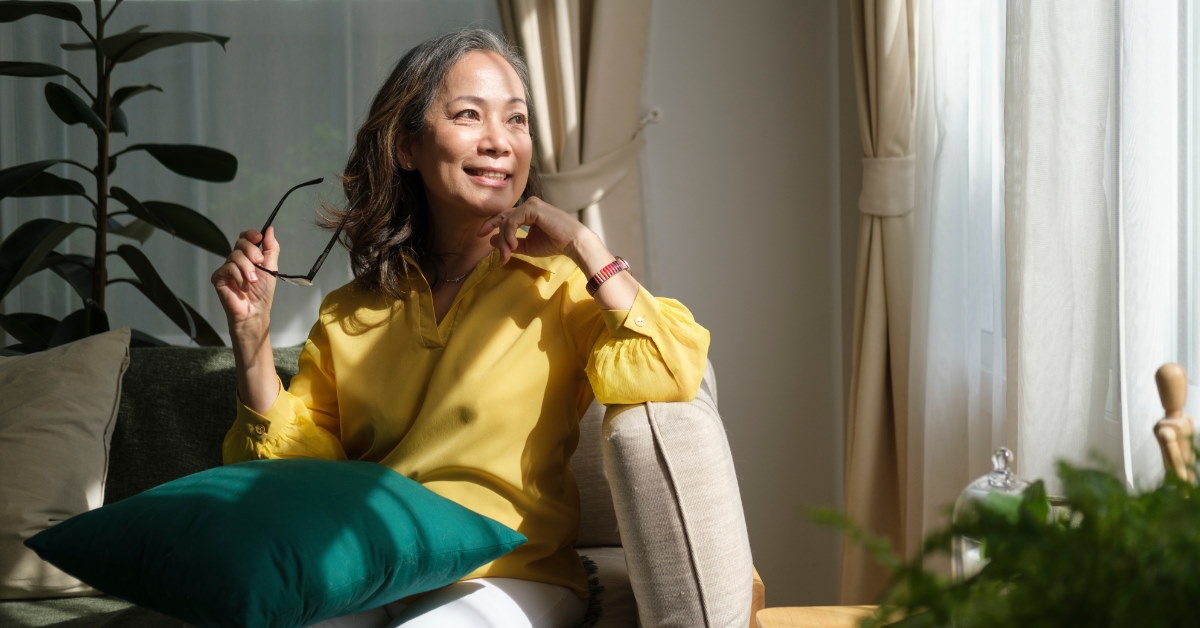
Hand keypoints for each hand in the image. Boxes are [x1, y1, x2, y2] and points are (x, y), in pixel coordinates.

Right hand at [211, 227, 277, 331]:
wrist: (255, 311)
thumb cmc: (262, 293)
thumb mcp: (271, 267)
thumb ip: (271, 248)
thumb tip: (270, 229)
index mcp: (248, 256)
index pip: (245, 237)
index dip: (251, 235)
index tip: (259, 238)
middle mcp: (236, 260)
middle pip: (240, 243)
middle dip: (252, 251)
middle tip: (259, 263)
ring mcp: (226, 268)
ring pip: (235, 255)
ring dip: (248, 268)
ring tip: (253, 280)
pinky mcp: (218, 277)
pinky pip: (228, 267)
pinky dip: (239, 276)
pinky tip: (243, 286)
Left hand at [479, 196, 598, 266]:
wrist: (573, 242)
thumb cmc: (554, 243)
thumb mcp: (528, 245)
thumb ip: (510, 242)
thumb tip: (491, 240)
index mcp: (528, 213)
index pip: (505, 216)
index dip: (492, 224)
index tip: (482, 234)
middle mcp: (529, 205)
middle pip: (503, 215)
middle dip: (491, 227)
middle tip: (481, 236)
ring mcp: (531, 205)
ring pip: (507, 220)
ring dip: (504, 239)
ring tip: (507, 253)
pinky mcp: (533, 208)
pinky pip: (513, 220)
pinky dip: (509, 234)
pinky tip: (513, 245)